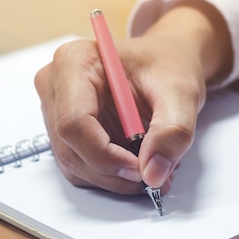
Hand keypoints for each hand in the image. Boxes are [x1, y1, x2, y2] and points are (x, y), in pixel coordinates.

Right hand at [34, 0, 231, 194]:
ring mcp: (57, 110)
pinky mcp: (66, 131)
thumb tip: (153, 173)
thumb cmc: (168, 64)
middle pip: (71, 149)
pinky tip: (139, 160)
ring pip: (75, 164)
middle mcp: (57, 85)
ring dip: (115, 177)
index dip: (106, 155)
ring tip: (153, 164)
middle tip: (155, 175)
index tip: (141, 169)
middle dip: (114, 172)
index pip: (75, 123)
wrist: (168, 61)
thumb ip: (172, 131)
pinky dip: (111, 174)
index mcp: (76, 62)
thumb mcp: (181, 92)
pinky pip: (81, 166)